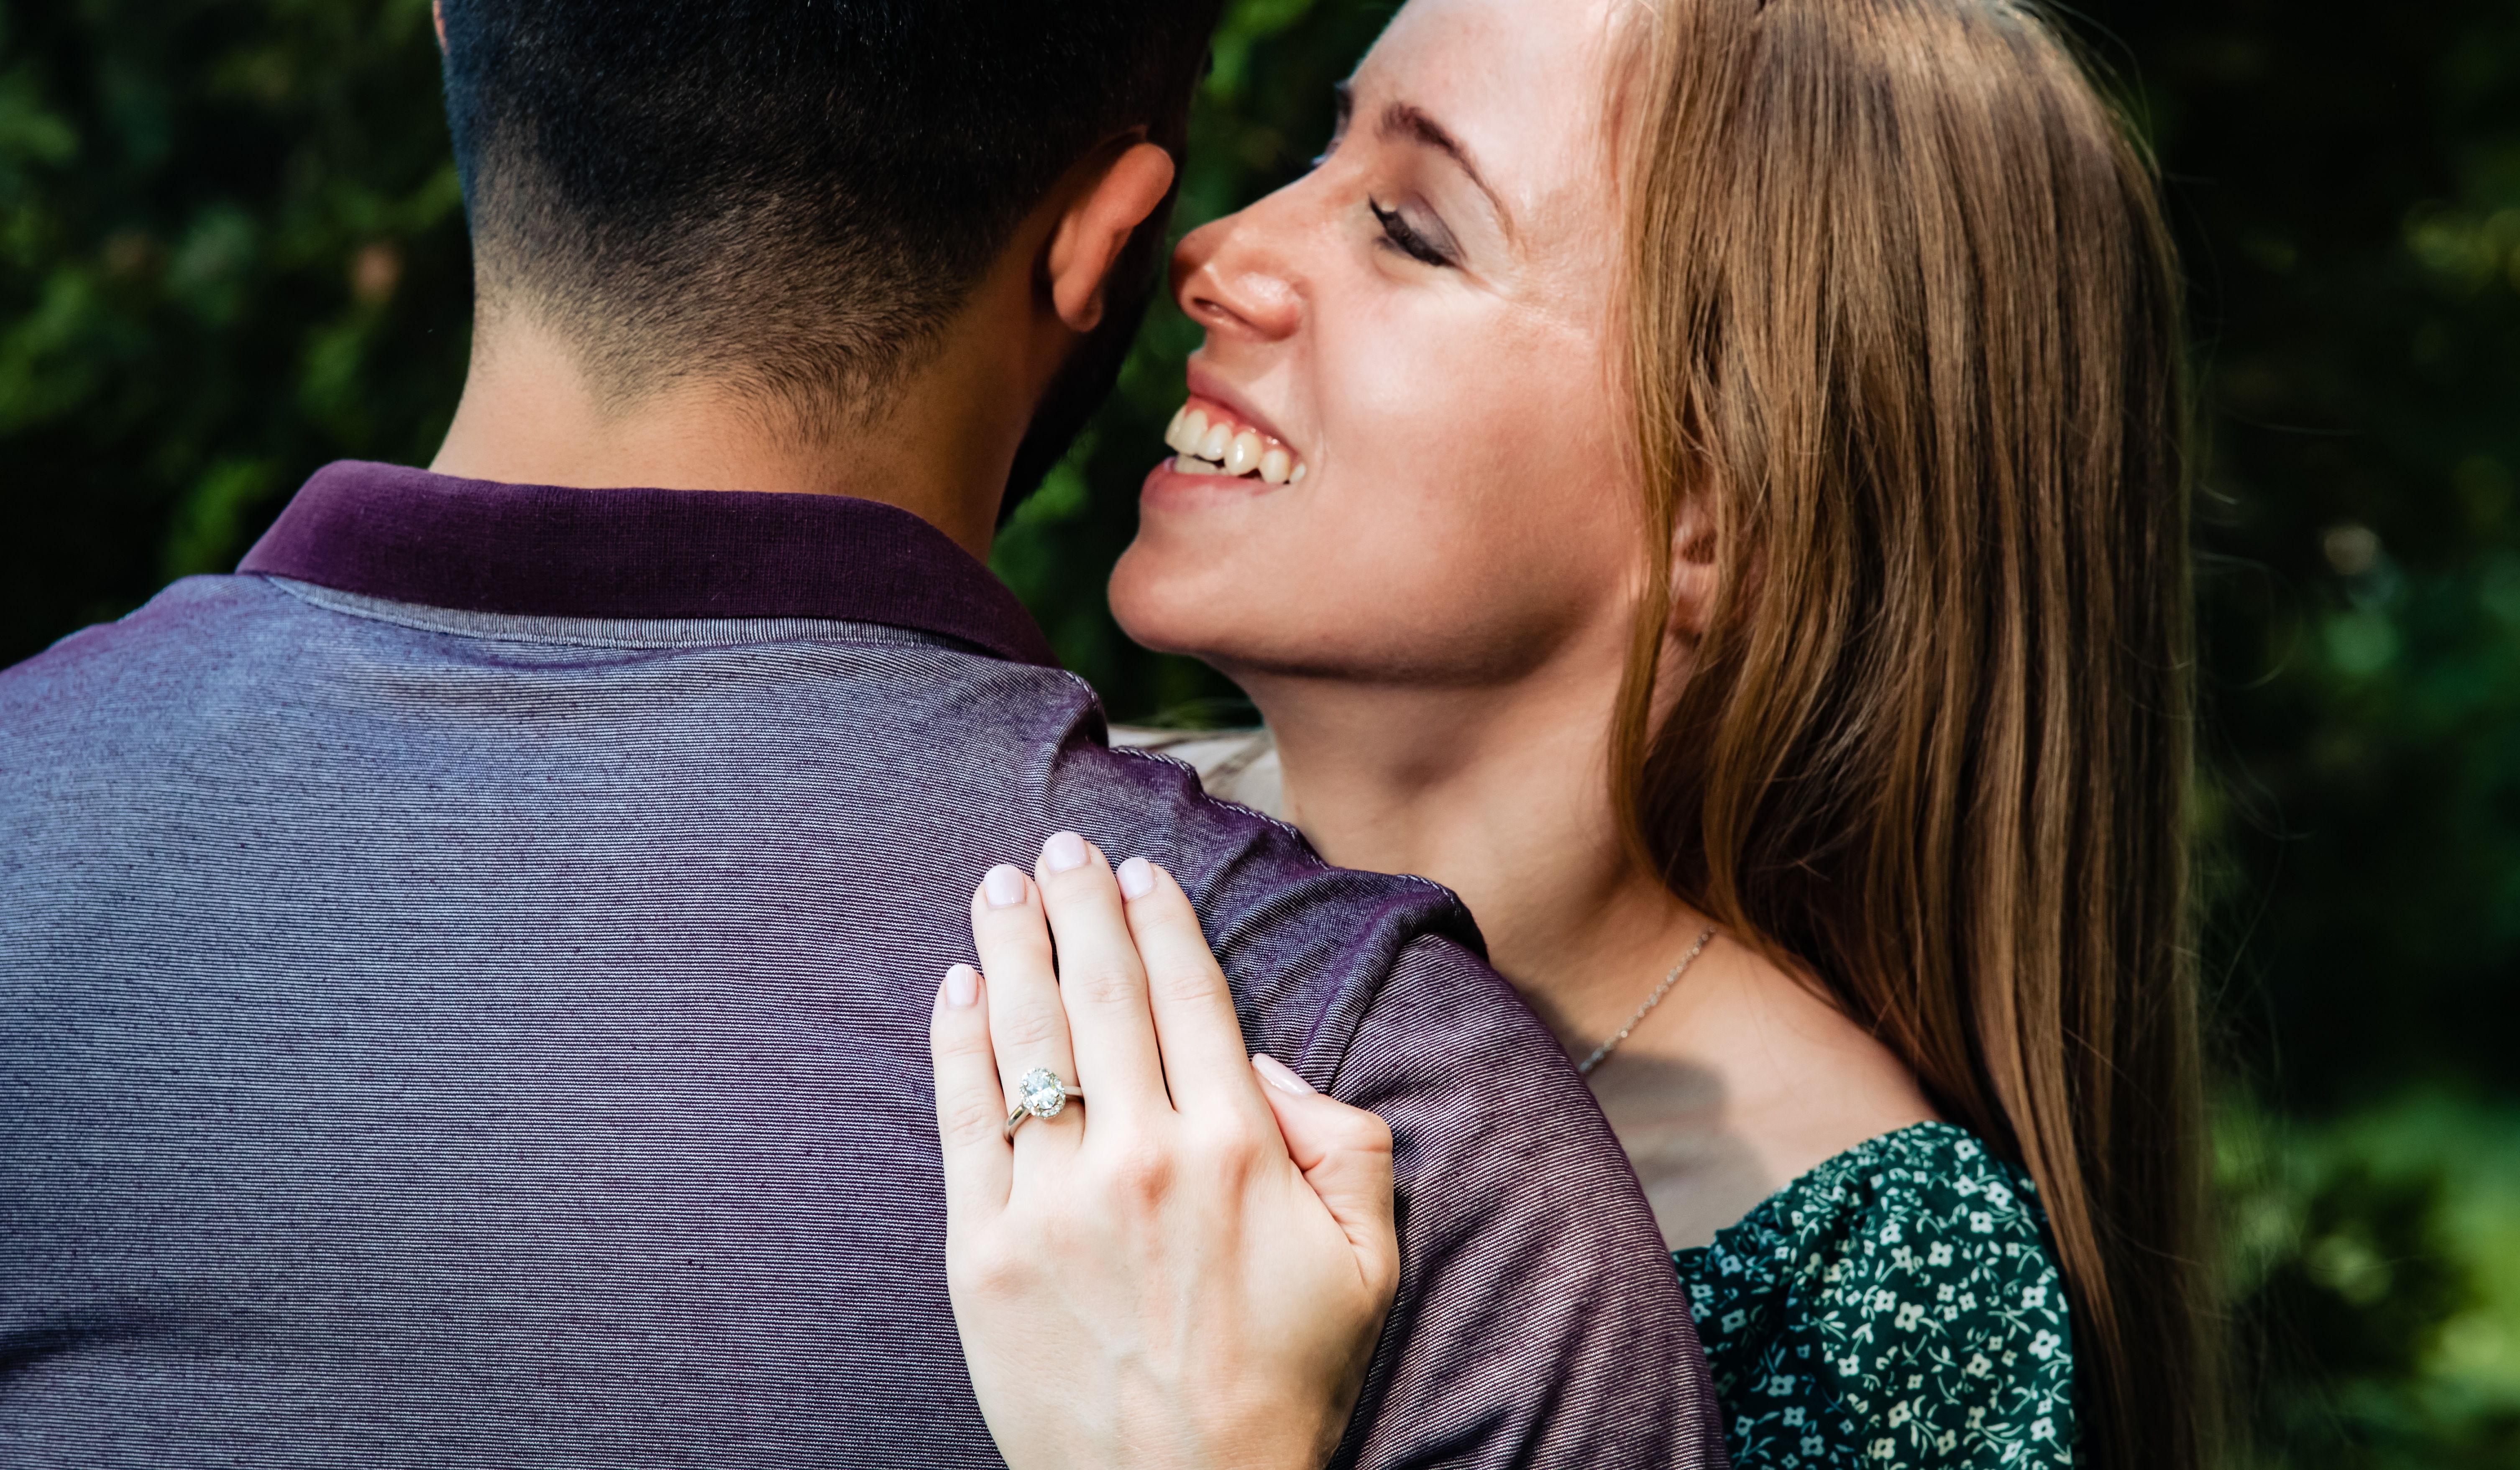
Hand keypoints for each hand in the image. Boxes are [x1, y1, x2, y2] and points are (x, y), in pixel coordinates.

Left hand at [929, 832, 1399, 1469]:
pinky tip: (957, 987)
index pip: (1190, 998)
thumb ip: (1347, 1143)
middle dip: (1080, 908)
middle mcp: (1142, 1157)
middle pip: (1103, 996)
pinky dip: (958, 1043)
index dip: (1161, 923)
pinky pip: (964, 1122)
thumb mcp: (1369, 1260)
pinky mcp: (982, 1252)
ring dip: (1011, 949)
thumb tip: (1269, 1065)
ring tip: (1001, 886)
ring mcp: (1052, 1204)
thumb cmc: (1285, 1380)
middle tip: (1061, 847)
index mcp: (1237, 1150)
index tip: (1139, 871)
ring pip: (1028, 1040)